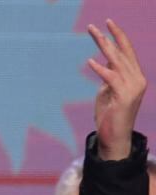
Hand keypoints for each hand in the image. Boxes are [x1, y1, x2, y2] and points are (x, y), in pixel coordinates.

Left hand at [87, 19, 146, 160]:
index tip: (107, 23)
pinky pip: (111, 78)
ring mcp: (133, 88)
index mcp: (134, 77)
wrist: (114, 138)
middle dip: (109, 37)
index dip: (118, 37)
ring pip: (118, 62)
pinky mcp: (124, 97)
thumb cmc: (109, 116)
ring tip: (94, 35)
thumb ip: (109, 77)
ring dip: (104, 47)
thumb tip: (104, 63)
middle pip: (122, 53)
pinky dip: (101, 69)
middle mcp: (137, 79)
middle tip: (94, 25)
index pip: (126, 52)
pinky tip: (90, 62)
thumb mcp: (107, 92)